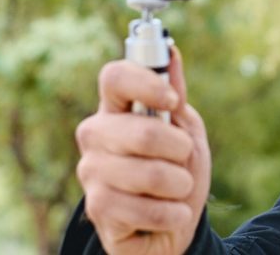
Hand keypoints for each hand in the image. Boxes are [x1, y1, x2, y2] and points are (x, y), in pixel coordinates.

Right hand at [75, 47, 211, 254]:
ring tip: (178, 191)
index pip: (114, 77)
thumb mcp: (186, 132)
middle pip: (140, 131)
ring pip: (147, 173)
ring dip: (179, 185)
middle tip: (184, 159)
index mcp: (116, 110)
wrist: (175, 228)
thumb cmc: (178, 175)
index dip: (145, 83)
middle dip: (178, 150)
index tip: (173, 101)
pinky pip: (145, 208)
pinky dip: (173, 213)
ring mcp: (92, 172)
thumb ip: (176, 97)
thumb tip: (172, 51)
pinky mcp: (98, 208)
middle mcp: (96, 136)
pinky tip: (171, 214)